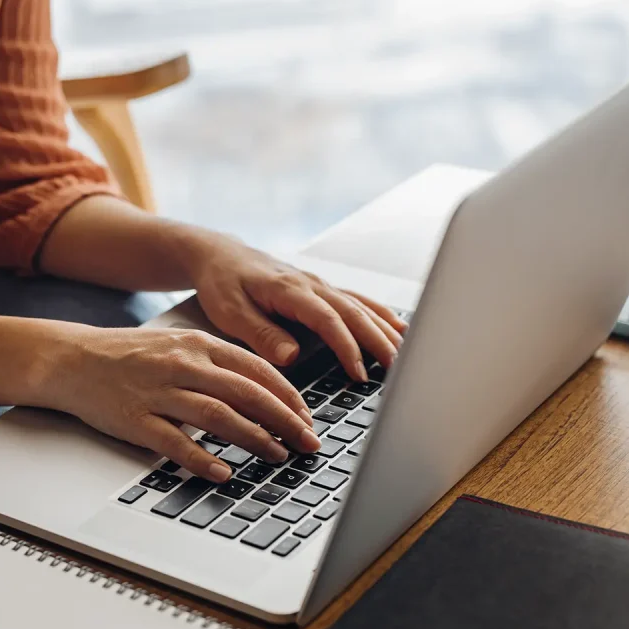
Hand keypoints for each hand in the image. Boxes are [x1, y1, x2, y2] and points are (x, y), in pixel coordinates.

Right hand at [37, 324, 321, 480]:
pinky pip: (176, 442)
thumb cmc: (131, 356)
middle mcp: (183, 364)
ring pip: (219, 416)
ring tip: (277, 456)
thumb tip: (266, 390)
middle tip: (307, 443)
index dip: (289, 396)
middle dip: (285, 420)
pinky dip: (203, 459)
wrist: (73, 359)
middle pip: (247, 393)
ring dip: (255, 438)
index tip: (308, 418)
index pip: (257, 370)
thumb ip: (219, 363)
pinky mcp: (136, 419)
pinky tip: (223, 472)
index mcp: (199, 344)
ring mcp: (159, 392)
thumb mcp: (180, 344)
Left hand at [183, 234, 407, 380]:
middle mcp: (311, 284)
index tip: (358, 373)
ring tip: (409, 352)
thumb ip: (261, 334)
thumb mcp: (230, 312)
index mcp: (290, 290)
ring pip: (362, 305)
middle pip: (354, 312)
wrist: (219, 255)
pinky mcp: (321, 288)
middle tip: (398, 368)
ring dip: (386, 327)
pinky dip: (381, 314)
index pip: (328, 319)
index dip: (346, 346)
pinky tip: (399, 329)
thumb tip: (291, 356)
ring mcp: (319, 284)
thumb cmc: (222, 284)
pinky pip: (358, 300)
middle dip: (379, 340)